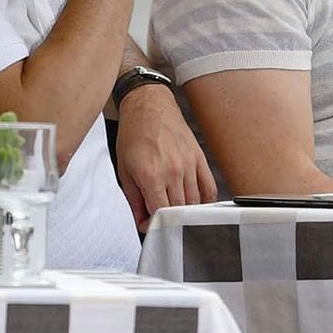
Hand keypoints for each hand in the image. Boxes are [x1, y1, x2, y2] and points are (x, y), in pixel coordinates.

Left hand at [112, 83, 214, 222]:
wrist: (149, 107)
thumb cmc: (134, 134)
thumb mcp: (124, 170)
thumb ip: (134, 200)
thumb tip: (141, 221)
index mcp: (151, 176)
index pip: (160, 214)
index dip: (154, 226)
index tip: (149, 225)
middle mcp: (173, 172)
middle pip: (179, 211)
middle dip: (169, 221)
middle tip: (161, 220)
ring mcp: (189, 165)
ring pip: (195, 203)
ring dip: (186, 213)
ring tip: (176, 213)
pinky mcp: (199, 158)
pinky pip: (209, 188)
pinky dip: (205, 201)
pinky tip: (198, 206)